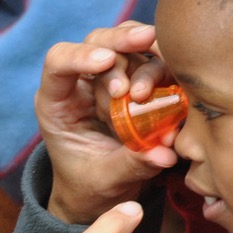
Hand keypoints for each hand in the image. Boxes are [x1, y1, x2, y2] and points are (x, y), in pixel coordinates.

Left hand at [35, 22, 179, 223]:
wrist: (99, 191)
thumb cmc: (91, 184)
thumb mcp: (107, 179)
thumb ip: (132, 164)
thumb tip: (166, 154)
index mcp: (58, 102)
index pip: (58, 63)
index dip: (80, 55)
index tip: (106, 61)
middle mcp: (82, 83)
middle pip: (98, 41)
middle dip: (121, 42)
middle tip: (142, 49)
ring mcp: (111, 80)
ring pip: (128, 46)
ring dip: (144, 64)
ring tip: (145, 94)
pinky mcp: (136, 83)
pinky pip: (153, 64)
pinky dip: (166, 73)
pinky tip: (174, 90)